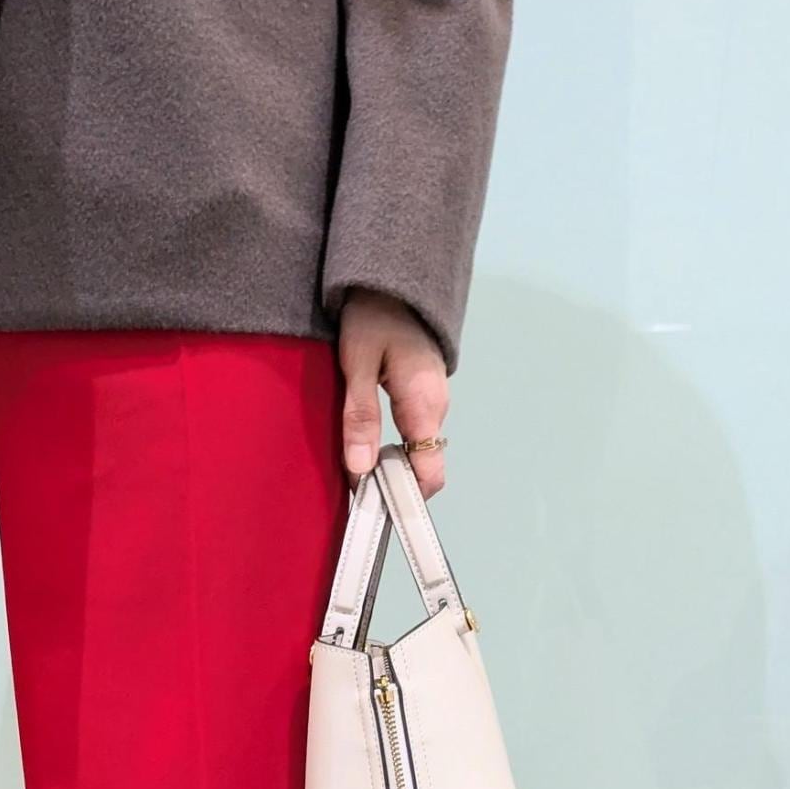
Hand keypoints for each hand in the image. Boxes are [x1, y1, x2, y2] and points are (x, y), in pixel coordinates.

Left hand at [338, 289, 448, 497]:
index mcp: (425, 405)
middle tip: (353, 490)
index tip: (372, 509)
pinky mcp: (421, 396)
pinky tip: (364, 444)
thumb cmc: (374, 313)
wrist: (392, 279)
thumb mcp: (357, 363)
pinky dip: (389, 448)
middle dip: (391, 486)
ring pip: (415, 452)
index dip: (404, 499)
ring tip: (353, 468)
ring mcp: (432, 402)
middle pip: (422, 468)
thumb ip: (359, 416)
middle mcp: (436, 408)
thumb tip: (361, 469)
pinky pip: (411, 435)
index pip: (429, 474)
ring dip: (387, 466)